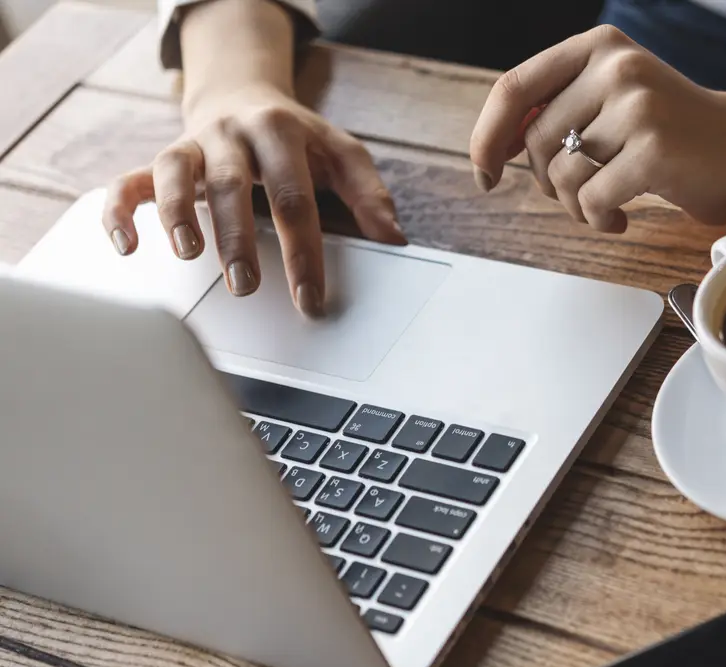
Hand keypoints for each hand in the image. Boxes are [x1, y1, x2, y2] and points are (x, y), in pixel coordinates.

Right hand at [102, 84, 405, 316]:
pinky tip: (128, 246)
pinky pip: (129, 182)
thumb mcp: (342, 155)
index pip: (295, 198)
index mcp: (282, 133)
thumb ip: (368, 194)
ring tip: (189, 255)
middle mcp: (232, 135)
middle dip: (238, 240)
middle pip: (233, 187)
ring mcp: (193, 145)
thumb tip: (395, 239)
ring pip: (176, 175)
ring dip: (178, 216)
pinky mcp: (160, 160)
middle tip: (246, 286)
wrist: (245, 98)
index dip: (303, 251)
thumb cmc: (300, 141)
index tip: (310, 299)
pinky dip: (120, 211)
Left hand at [470, 25, 725, 232]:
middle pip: (535, 143)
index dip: (487, 137)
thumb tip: (492, 146)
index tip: (485, 172)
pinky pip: (591, 200)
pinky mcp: (652, 150)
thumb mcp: (615, 100)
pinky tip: (622, 218)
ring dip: (576, 207)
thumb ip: (561, 109)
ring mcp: (636, 106)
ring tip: (606, 207)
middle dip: (547, 185)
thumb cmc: (678, 134)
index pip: (514, 89)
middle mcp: (616, 67)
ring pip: (560, 176)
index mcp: (598, 48)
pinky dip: (599, 220)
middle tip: (582, 196)